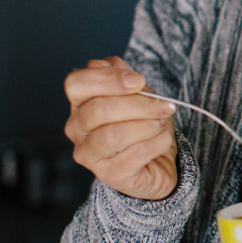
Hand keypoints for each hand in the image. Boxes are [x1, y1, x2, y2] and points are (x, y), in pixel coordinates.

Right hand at [64, 56, 178, 199]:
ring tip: (161, 123)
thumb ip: (126, 78)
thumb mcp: (139, 94)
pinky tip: (162, 140)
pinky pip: (134, 156)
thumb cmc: (143, 123)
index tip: (138, 81)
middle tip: (165, 105)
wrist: (157, 160)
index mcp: (80, 103)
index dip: (107, 79)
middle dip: (139, 105)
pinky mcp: (108, 175)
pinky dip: (156, 144)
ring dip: (147, 126)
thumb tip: (117, 67)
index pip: (76, 84)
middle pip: (98, 110)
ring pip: (112, 136)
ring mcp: (89, 154)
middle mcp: (77, 129)